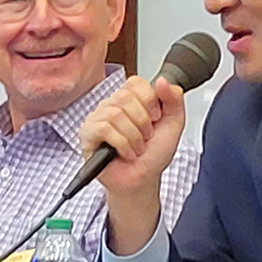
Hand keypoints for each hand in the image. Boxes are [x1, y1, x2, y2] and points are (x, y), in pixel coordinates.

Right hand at [78, 75, 186, 252]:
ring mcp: (97, 119)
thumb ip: (174, 100)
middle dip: (142, 122)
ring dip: (133, 136)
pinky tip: (125, 153)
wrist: (142, 180)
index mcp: (130, 100)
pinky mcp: (87, 135)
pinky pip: (104, 129)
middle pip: (125, 97)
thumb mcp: (173, 125)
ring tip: (135, 147)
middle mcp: (111, 106)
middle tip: (145, 137)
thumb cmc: (152, 155)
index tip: (156, 118)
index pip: (135, 83)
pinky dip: (122, 144)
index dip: (149, 100)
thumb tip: (164, 81)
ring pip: (115, 114)